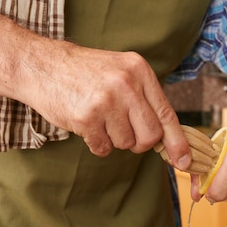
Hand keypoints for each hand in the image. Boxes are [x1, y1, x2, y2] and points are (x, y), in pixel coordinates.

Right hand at [0, 10, 191, 164]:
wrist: (42, 65)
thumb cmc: (85, 73)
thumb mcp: (121, 72)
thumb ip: (145, 98)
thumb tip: (168, 138)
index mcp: (139, 70)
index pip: (167, 113)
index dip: (177, 141)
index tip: (184, 161)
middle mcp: (126, 84)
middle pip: (150, 136)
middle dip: (140, 142)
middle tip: (124, 132)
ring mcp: (106, 101)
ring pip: (126, 143)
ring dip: (114, 139)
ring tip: (100, 118)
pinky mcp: (86, 117)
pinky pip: (104, 148)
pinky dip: (97, 143)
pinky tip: (87, 124)